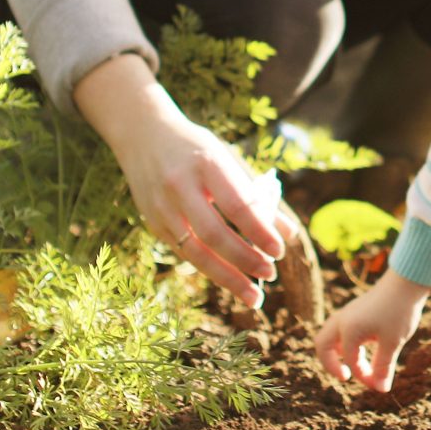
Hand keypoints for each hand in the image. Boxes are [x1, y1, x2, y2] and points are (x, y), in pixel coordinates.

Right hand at [77, 55, 288, 309]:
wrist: (142, 134)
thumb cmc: (197, 148)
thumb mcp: (227, 158)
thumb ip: (256, 193)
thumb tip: (287, 233)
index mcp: (206, 163)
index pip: (237, 204)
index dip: (260, 231)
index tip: (279, 251)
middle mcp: (180, 185)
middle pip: (215, 233)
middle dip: (245, 260)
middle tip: (270, 275)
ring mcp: (162, 206)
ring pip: (196, 251)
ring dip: (227, 277)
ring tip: (253, 296)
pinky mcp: (152, 221)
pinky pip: (184, 252)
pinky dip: (209, 267)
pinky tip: (229, 278)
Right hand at [316, 274, 430, 392]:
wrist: (406, 283)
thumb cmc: (399, 311)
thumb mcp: (392, 342)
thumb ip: (383, 367)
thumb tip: (381, 389)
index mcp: (349, 330)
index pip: (351, 361)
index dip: (364, 377)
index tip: (380, 384)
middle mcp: (342, 321)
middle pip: (322, 345)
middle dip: (330, 364)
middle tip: (345, 376)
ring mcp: (346, 314)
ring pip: (329, 337)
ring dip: (336, 353)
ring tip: (354, 365)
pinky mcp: (354, 312)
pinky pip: (339, 331)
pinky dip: (344, 344)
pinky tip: (362, 350)